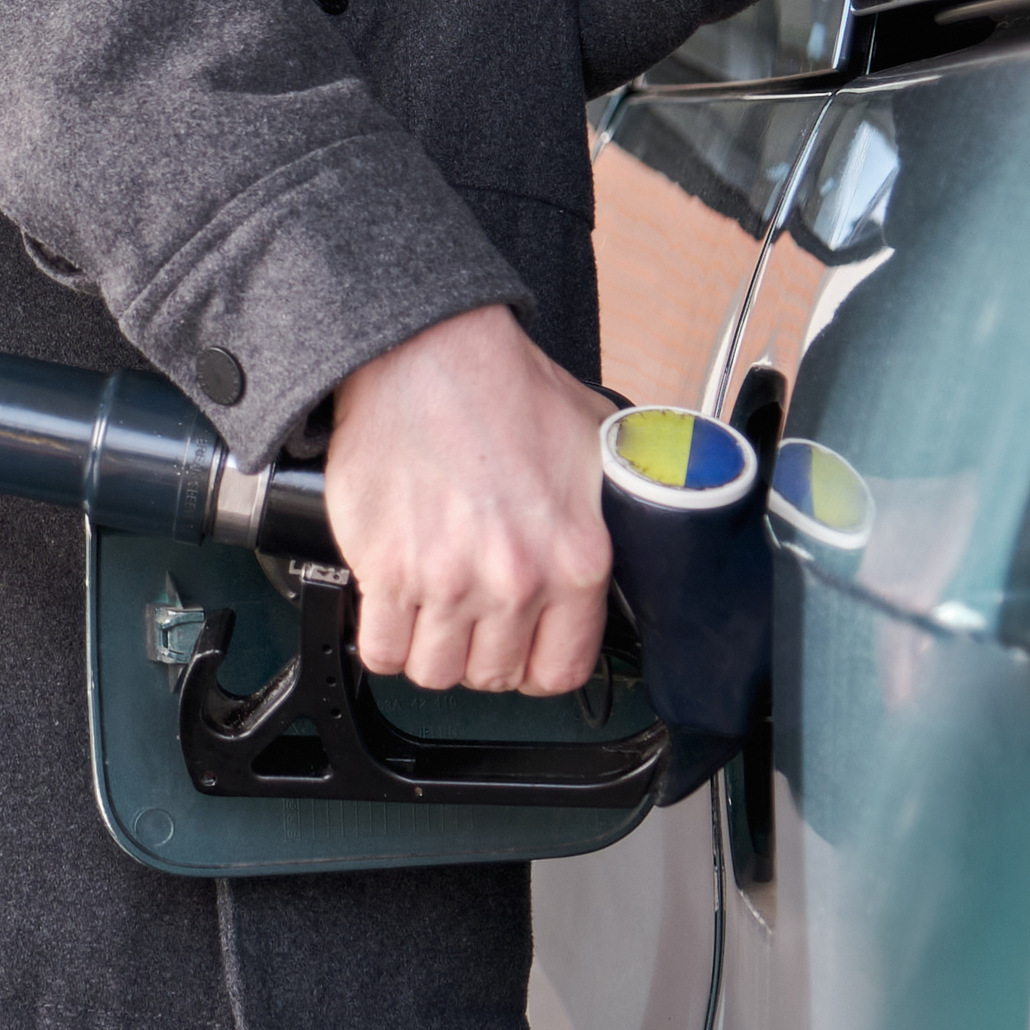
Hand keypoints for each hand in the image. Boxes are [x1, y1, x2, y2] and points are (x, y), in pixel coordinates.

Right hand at [319, 302, 614, 692]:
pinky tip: (392, 607)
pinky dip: (383, 638)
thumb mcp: (598, 446)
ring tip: (428, 613)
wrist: (425, 353)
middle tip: (467, 617)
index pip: (560, 670)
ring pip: (433, 672)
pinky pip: (380, 649)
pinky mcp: (386, 568)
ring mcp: (447, 578)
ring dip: (429, 650)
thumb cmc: (504, 388)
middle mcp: (516, 579)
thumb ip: (623, 507)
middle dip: (478, 654)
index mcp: (577, 560)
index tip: (518, 650)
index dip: (534, 664)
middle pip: (492, 676)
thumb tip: (649, 523)